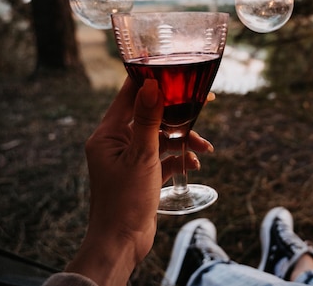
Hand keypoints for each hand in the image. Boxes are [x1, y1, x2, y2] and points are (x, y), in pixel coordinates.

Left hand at [65, 77, 212, 285]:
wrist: (122, 242)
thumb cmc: (125, 200)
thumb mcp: (141, 156)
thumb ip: (148, 119)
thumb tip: (152, 85)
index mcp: (108, 134)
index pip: (129, 95)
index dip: (153, 81)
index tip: (176, 71)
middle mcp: (116, 142)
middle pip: (151, 116)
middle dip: (178, 114)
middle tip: (204, 103)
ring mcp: (129, 158)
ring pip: (161, 137)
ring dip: (183, 140)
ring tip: (203, 148)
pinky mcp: (141, 173)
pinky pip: (163, 157)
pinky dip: (179, 158)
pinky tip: (194, 164)